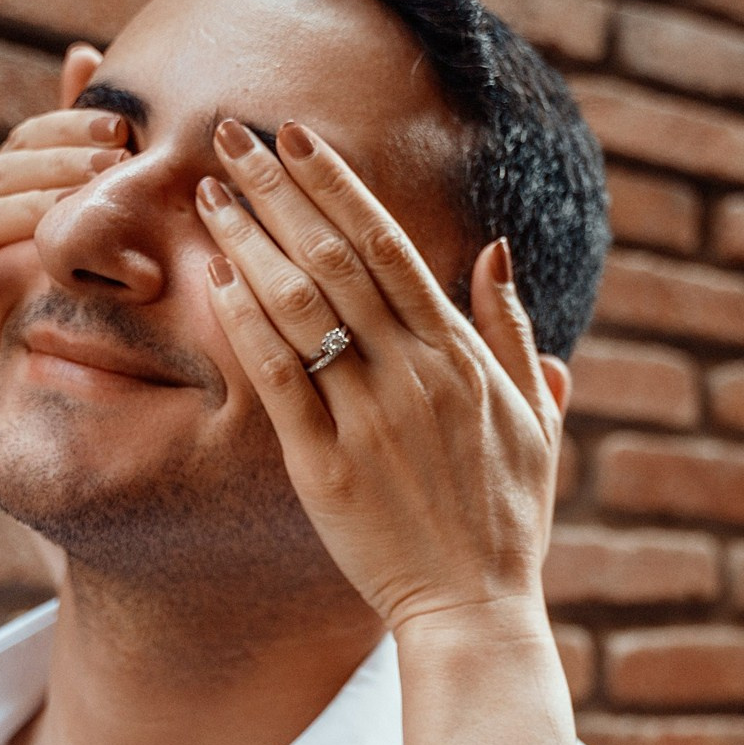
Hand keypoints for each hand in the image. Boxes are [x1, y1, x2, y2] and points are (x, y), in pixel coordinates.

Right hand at [0, 45, 122, 406]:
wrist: (70, 409)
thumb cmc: (83, 304)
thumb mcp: (96, 226)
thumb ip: (82, 145)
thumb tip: (78, 51)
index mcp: (5, 197)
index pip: (25, 145)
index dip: (65, 130)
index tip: (120, 129)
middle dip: (53, 166)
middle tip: (109, 164)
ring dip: (18, 210)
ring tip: (64, 206)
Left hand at [194, 118, 564, 637]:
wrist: (475, 609)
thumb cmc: (506, 517)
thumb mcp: (535, 418)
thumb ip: (512, 331)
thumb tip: (496, 252)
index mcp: (463, 358)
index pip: (391, 246)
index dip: (337, 185)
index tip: (294, 136)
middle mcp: (416, 377)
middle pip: (336, 260)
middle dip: (278, 191)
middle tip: (228, 135)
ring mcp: (369, 420)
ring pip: (301, 309)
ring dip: (250, 244)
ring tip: (207, 196)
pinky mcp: (327, 468)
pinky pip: (280, 381)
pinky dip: (246, 325)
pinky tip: (215, 281)